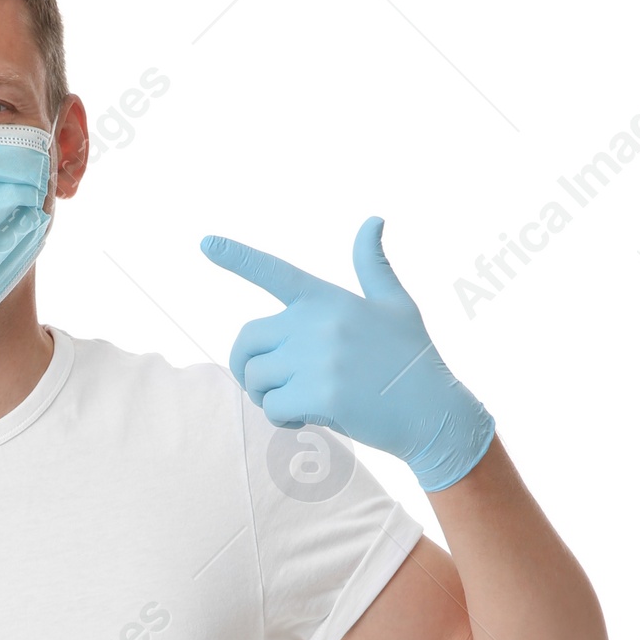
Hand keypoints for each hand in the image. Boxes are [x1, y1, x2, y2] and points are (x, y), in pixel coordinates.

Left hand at [201, 216, 494, 492]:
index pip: (274, 272)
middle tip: (267, 385)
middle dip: (247, 367)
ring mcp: (318, 358)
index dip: (237, 257)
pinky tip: (309, 419)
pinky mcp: (320, 394)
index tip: (205, 243)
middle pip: (247, 340)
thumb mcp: (396, 304)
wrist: (434, 411)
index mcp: (328, 298)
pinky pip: (272, 408)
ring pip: (256, 379)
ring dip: (267, 397)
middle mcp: (318, 323)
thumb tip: (373, 220)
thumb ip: (372, 265)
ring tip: (298, 402)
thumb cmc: (411, 359)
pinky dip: (282, 419)